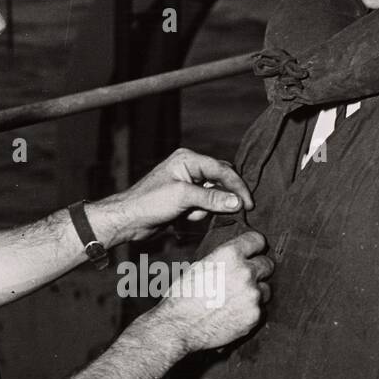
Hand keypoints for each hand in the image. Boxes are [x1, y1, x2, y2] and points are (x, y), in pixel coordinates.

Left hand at [96, 148, 253, 243]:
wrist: (129, 220)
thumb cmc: (149, 202)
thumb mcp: (183, 197)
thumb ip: (212, 197)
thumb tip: (237, 201)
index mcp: (188, 159)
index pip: (222, 169)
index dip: (237, 186)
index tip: (249, 203)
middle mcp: (189, 168)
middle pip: (221, 180)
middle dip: (223, 197)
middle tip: (232, 211)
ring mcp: (188, 184)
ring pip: (214, 195)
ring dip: (207, 208)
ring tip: (189, 213)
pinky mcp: (185, 199)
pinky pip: (204, 205)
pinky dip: (199, 214)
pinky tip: (184, 217)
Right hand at [159, 229, 271, 352]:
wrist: (178, 327)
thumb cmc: (182, 297)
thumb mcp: (200, 267)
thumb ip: (223, 260)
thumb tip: (237, 258)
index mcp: (229, 255)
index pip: (257, 240)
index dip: (255, 247)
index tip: (255, 252)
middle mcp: (245, 272)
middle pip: (267, 265)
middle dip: (258, 271)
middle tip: (244, 280)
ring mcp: (252, 295)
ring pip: (265, 290)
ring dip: (255, 293)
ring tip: (235, 301)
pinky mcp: (254, 316)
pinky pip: (260, 310)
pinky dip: (249, 312)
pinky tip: (233, 315)